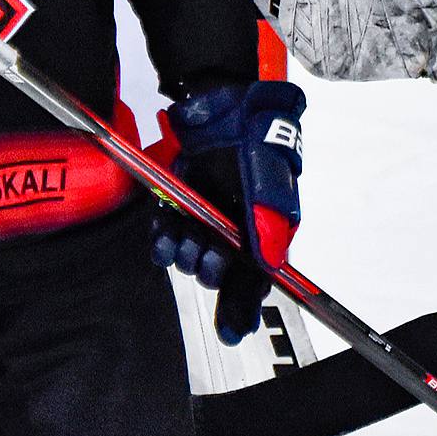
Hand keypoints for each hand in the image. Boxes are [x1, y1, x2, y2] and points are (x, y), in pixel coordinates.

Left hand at [149, 80, 304, 344]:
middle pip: (221, 274)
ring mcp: (208, 220)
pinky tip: (164, 234)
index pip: (256, 282)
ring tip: (187, 238)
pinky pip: (168, 237)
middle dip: (210, 269)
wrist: (225, 102)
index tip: (231, 333)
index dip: (242, 309)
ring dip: (186, 255)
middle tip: (207, 254)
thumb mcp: (269, 178)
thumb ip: (269, 221)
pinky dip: (163, 240)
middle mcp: (237, 233)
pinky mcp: (182, 206)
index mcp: (266, 233)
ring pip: (192, 258)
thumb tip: (272, 266)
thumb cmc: (258, 139)